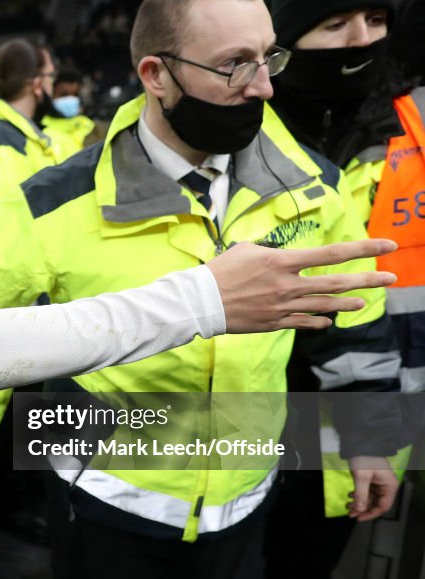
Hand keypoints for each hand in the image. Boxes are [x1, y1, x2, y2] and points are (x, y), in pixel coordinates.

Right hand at [207, 239, 396, 332]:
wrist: (199, 301)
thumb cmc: (220, 271)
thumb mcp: (247, 250)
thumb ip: (273, 252)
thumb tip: (285, 256)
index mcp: (282, 261)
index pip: (332, 253)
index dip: (364, 247)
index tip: (387, 244)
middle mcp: (288, 284)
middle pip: (337, 282)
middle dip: (368, 279)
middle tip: (391, 279)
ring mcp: (282, 306)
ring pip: (325, 305)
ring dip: (348, 304)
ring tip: (364, 302)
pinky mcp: (274, 323)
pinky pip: (304, 323)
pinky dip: (319, 322)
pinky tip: (329, 321)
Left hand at [347, 455, 398, 520]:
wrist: (361, 443)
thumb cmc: (364, 459)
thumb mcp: (361, 477)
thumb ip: (361, 494)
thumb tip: (360, 509)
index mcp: (390, 486)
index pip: (383, 506)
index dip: (371, 514)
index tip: (358, 518)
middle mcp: (386, 486)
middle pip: (376, 503)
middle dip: (362, 509)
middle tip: (349, 513)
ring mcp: (379, 483)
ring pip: (370, 498)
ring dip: (359, 503)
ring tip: (347, 506)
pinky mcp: (371, 479)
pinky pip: (366, 492)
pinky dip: (358, 495)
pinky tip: (350, 496)